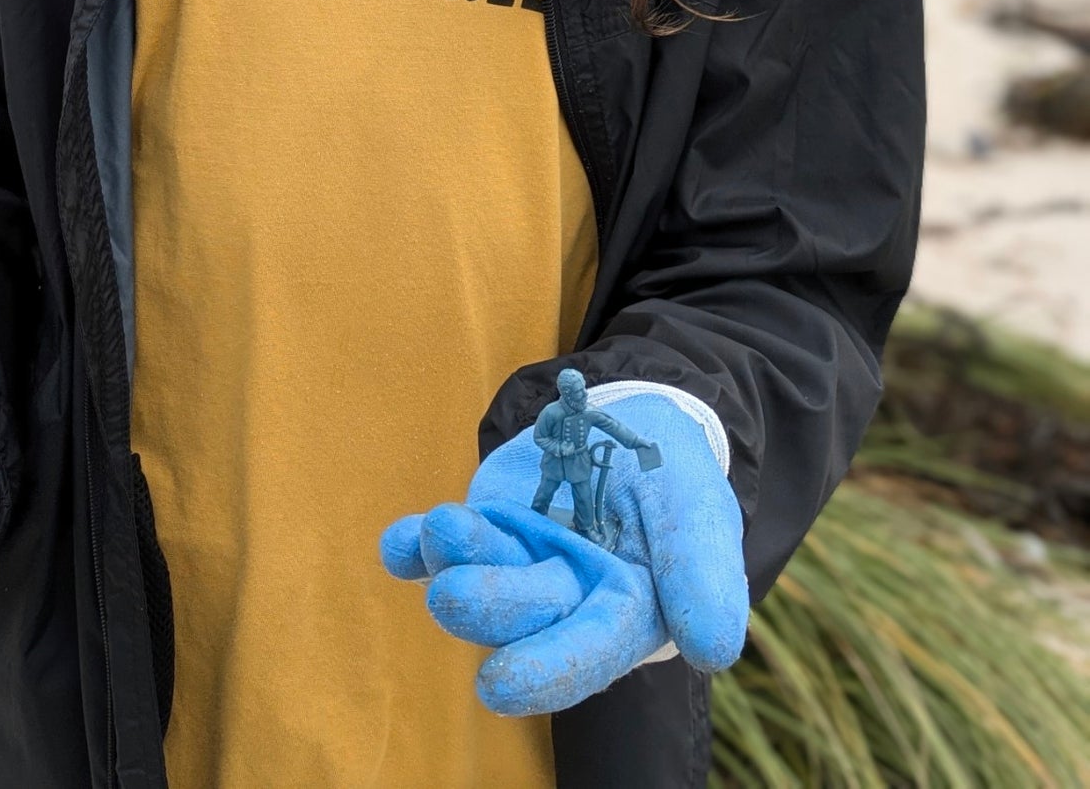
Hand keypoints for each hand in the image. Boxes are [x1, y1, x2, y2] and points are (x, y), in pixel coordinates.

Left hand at [380, 389, 747, 715]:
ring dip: (451, 559)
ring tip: (439, 530)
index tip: (497, 686)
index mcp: (623, 613)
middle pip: (525, 610)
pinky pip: (437, 545)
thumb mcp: (700, 512)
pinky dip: (411, 547)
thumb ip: (705, 574)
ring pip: (480, 573)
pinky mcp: (482, 526)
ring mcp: (517, 562)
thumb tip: (715, 650)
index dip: (547, 667)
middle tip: (448, 598)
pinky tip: (394, 544)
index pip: (588, 647)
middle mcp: (563, 597)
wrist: (631, 423)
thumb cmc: (675, 481)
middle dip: (488, 607)